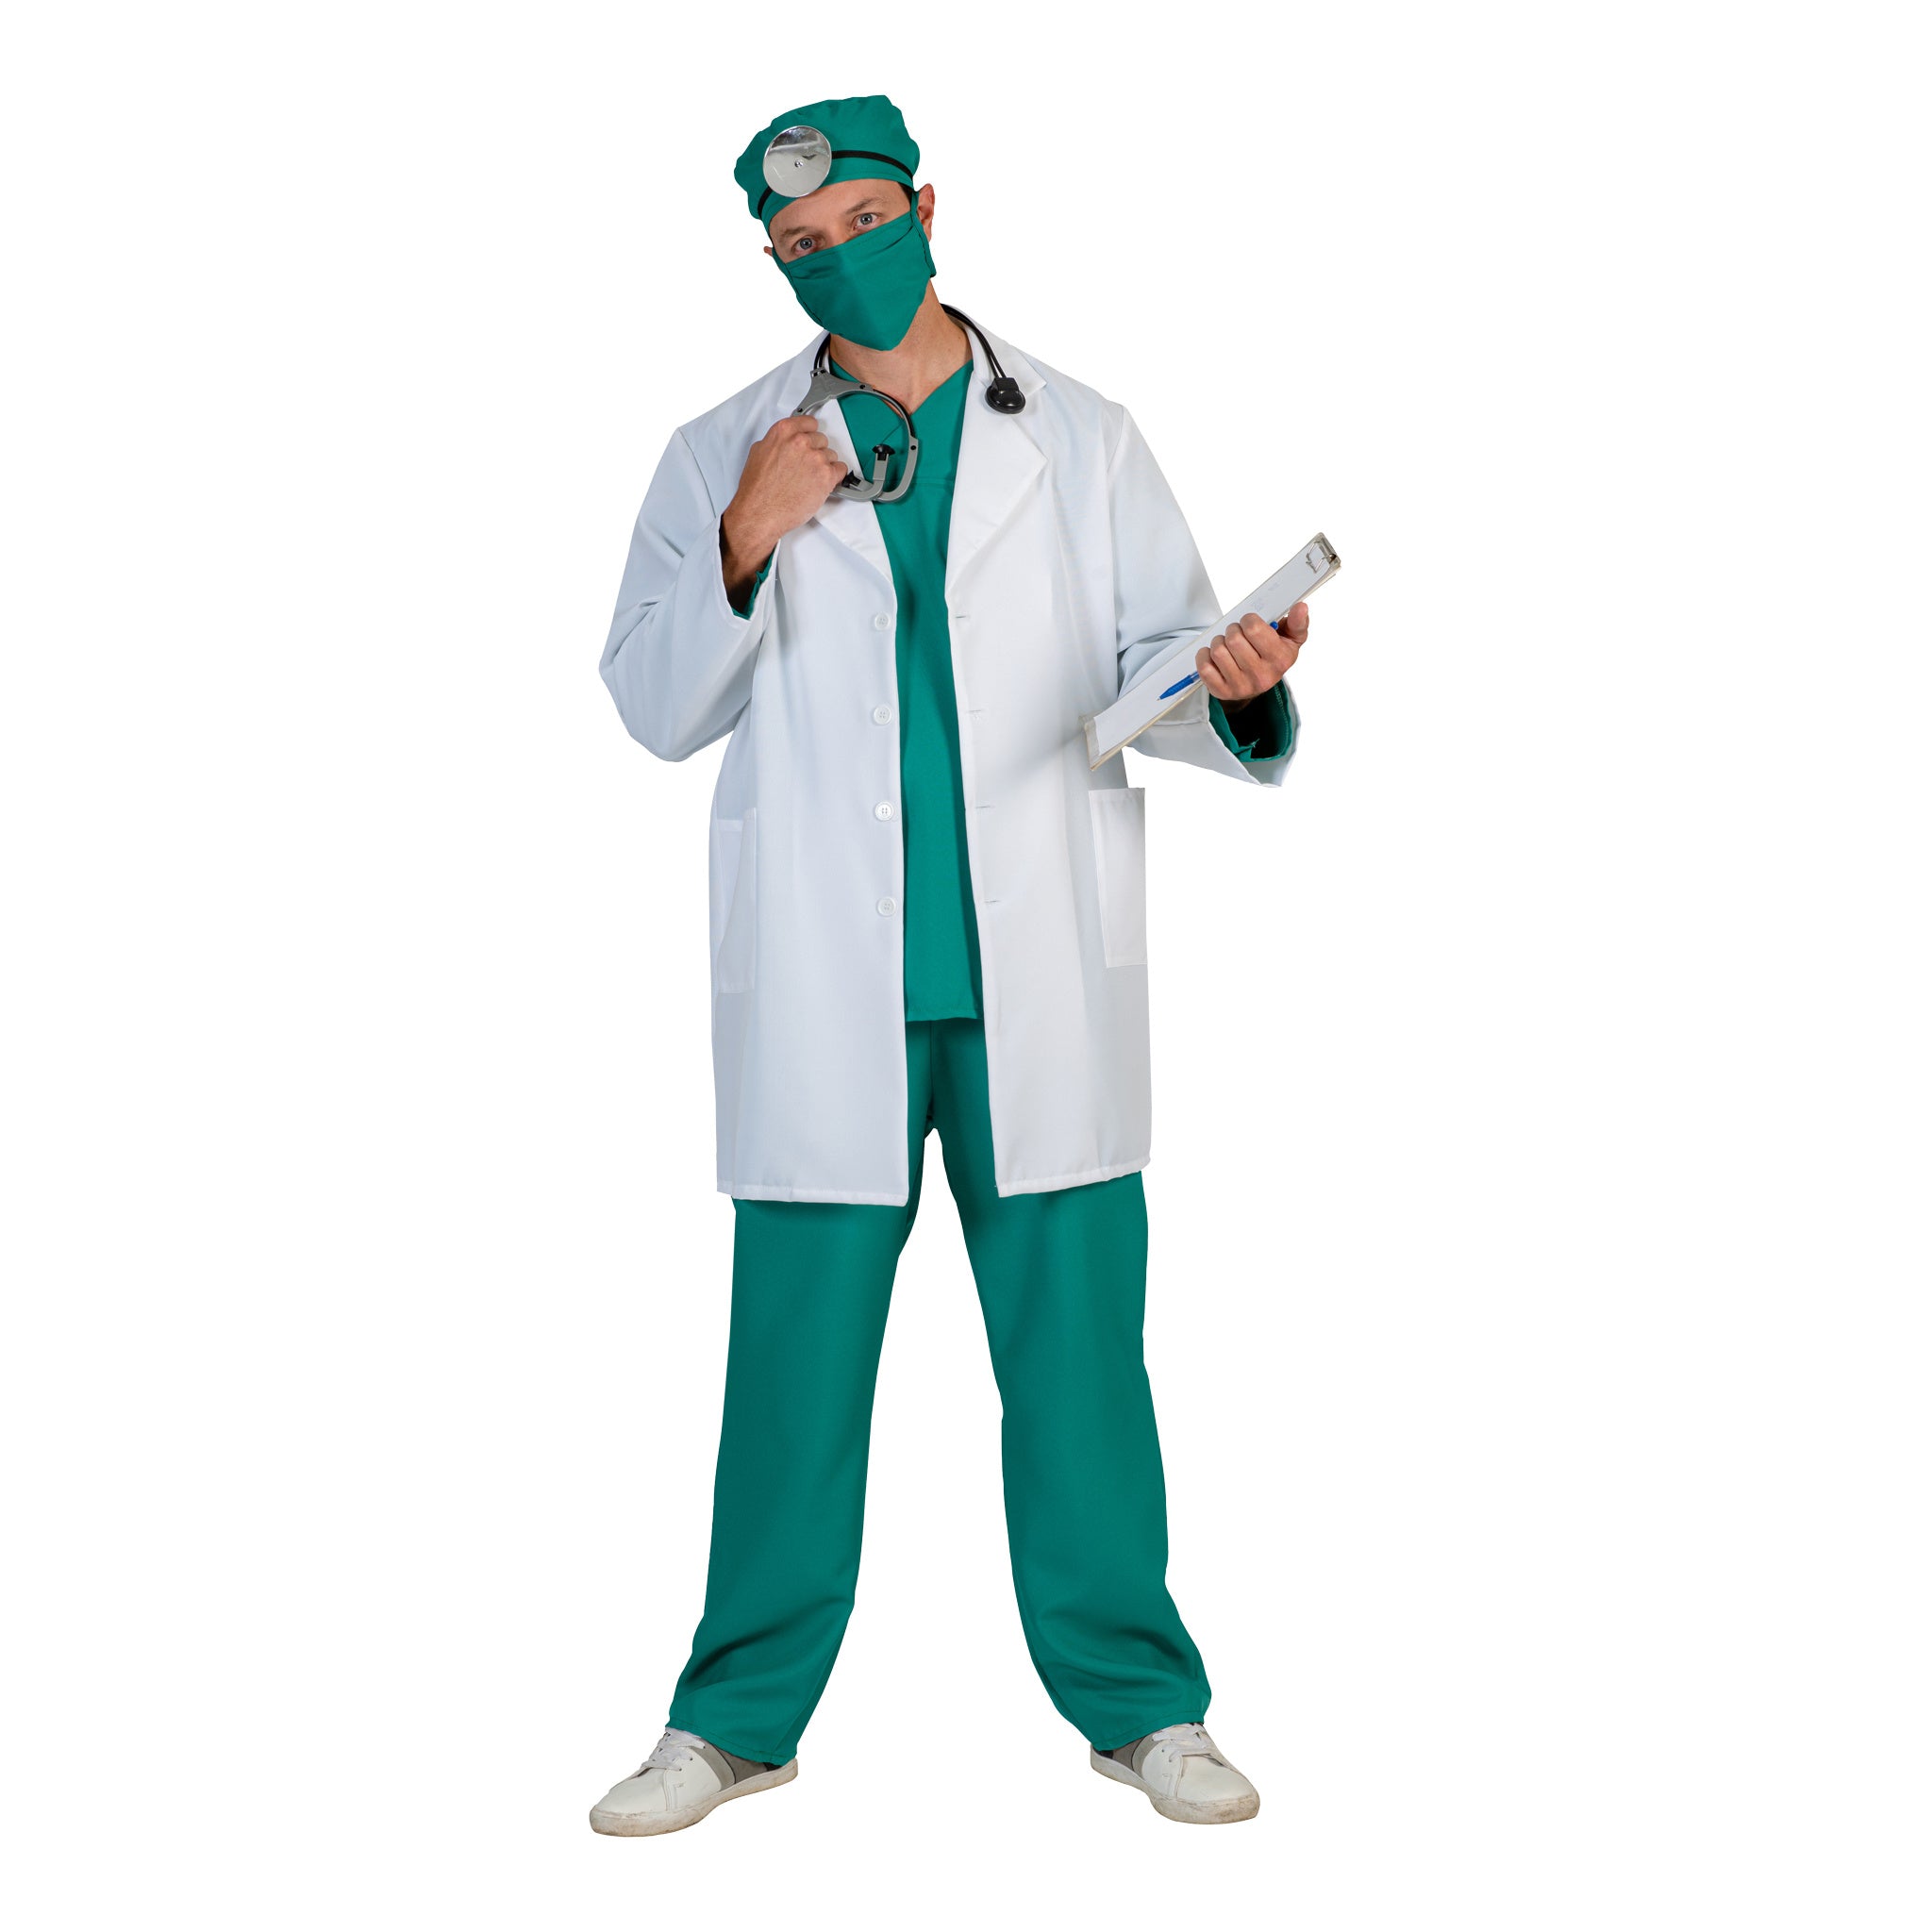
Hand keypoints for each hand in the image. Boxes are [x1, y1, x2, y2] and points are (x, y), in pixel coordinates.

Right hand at [719, 415, 849, 597]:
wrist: (760, 513)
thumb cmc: (757, 490)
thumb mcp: (759, 453)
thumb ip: (777, 442)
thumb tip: (785, 442)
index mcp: (784, 432)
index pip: (809, 422)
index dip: (810, 434)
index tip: (810, 440)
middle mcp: (801, 442)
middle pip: (821, 440)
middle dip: (815, 452)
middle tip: (805, 467)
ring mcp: (815, 458)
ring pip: (831, 456)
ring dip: (824, 466)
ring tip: (809, 480)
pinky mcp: (826, 476)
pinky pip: (841, 470)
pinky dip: (834, 478)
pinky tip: (822, 484)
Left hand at [1195, 602, 1308, 706]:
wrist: (1260, 682)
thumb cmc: (1274, 656)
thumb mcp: (1291, 639)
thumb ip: (1297, 622)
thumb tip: (1301, 607)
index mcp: (1280, 660)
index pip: (1253, 628)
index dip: (1248, 620)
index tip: (1250, 624)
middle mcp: (1261, 676)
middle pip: (1234, 639)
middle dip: (1233, 630)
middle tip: (1238, 634)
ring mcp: (1241, 686)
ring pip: (1217, 651)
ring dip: (1219, 642)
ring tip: (1228, 646)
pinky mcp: (1222, 692)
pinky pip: (1204, 667)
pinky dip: (1205, 656)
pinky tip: (1215, 657)